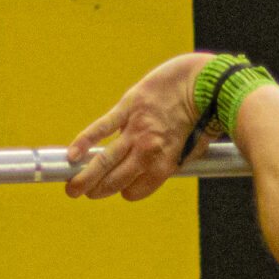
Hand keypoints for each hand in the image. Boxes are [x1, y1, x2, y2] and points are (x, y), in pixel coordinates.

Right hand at [64, 51, 214, 199]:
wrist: (208, 84)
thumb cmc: (206, 115)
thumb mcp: (194, 148)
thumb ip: (174, 160)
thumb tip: (163, 167)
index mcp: (165, 165)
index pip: (136, 190)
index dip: (125, 192)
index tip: (117, 190)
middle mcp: (148, 152)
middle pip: (116, 179)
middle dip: (96, 190)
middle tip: (78, 193)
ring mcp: (136, 130)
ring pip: (105, 159)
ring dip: (86, 176)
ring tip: (71, 187)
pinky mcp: (129, 106)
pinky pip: (102, 126)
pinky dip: (84, 142)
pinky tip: (71, 156)